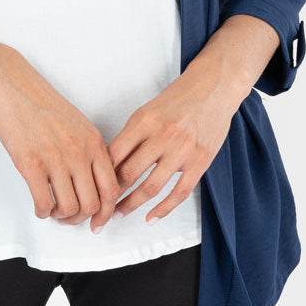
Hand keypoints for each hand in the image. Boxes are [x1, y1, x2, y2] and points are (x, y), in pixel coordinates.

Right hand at [0, 47, 121, 225]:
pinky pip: (44, 203)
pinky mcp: (31, 163)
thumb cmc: (42, 104)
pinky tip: (39, 205)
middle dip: (81, 218)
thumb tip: (94, 183)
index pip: (111, 188)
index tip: (97, 221)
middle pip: (92, 204)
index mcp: (93, 142)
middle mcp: (79, 152)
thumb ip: (89, 151)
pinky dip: (42, 212)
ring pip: (69, 208)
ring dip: (61, 217)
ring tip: (53, 210)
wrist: (12, 86)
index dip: (106, 212)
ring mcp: (55, 158)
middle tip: (69, 217)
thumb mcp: (78, 124)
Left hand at [87, 46, 249, 230]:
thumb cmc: (178, 98)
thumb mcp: (148, 110)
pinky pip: (179, 192)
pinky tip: (150, 218)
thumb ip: (133, 135)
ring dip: (132, 205)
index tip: (91, 188)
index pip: (115, 154)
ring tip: (119, 214)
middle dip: (111, 195)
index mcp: (144, 120)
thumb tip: (111, 163)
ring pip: (151, 186)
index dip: (100, 175)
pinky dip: (164, 209)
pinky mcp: (200, 161)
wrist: (214, 86)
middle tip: (100, 208)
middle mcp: (162, 135)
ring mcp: (182, 149)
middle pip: (129, 173)